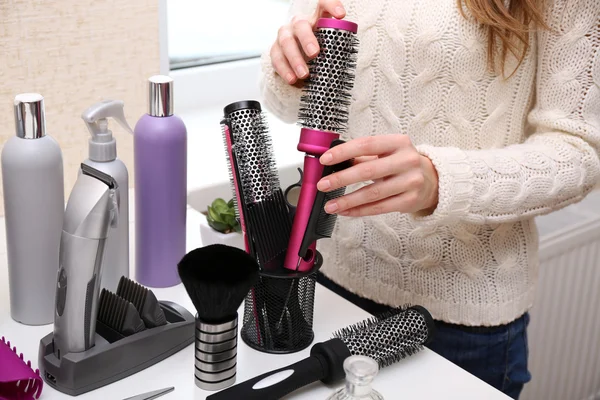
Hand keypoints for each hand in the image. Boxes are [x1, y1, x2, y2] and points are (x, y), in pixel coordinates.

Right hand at [270, 0, 345, 84]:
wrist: (299, 56)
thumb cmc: (320, 47)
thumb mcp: (330, 42)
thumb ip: (337, 42)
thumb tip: (348, 53)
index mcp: (315, 17)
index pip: (322, 4)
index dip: (332, 6)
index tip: (341, 15)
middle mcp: (298, 23)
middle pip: (300, 25)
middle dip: (307, 39)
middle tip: (314, 54)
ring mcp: (284, 35)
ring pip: (286, 43)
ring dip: (295, 59)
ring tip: (304, 75)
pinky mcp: (275, 50)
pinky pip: (277, 59)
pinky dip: (285, 71)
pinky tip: (294, 81)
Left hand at [316, 135, 439, 216]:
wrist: (432, 181)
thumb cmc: (402, 165)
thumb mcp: (387, 153)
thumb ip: (363, 156)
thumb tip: (334, 163)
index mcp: (398, 143)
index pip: (366, 144)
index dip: (344, 152)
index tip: (325, 160)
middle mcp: (407, 160)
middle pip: (368, 171)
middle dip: (341, 179)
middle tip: (323, 184)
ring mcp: (410, 181)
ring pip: (373, 193)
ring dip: (348, 200)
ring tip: (330, 205)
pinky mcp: (410, 200)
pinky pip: (380, 208)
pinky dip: (359, 211)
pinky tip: (346, 211)